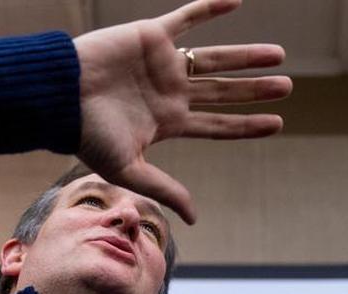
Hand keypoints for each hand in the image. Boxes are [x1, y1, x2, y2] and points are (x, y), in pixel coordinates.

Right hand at [73, 0, 291, 223]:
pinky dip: (211, 7)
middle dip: (254, 90)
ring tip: (279, 55)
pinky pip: (187, 17)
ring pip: (214, 58)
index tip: (277, 123)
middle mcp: (170, 93)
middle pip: (222, 92)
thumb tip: (196, 219)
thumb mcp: (129, 169)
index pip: (217, 126)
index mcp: (168, 123)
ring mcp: (162, 64)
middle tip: (287, 87)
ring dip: (245, 56)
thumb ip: (165, 188)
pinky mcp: (151, 36)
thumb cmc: (87, 135)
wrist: (59, 95)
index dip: (247, 125)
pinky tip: (238, 0)